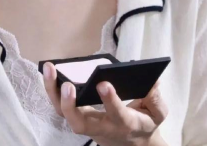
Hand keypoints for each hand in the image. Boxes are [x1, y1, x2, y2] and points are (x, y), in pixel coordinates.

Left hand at [42, 62, 168, 145]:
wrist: (132, 145)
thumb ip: (155, 99)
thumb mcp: (157, 113)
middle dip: (70, 105)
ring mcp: (86, 124)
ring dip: (54, 93)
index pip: (116, 115)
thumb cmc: (144, 123)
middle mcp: (101, 127)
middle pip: (79, 122)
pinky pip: (61, 107)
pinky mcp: (78, 117)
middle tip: (67, 84)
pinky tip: (49, 71)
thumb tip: (152, 80)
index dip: (110, 100)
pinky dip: (53, 90)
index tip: (104, 83)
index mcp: (124, 125)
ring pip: (64, 114)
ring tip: (49, 68)